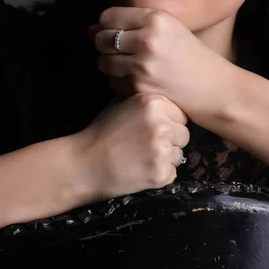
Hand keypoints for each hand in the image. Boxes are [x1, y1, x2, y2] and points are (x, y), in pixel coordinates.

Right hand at [73, 93, 189, 202]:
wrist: (84, 164)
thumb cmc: (101, 133)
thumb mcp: (120, 103)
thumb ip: (144, 98)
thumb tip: (163, 93)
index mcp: (153, 102)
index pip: (180, 114)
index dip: (168, 122)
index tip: (152, 129)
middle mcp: (162, 123)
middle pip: (184, 134)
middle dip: (170, 140)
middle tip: (147, 145)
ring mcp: (162, 149)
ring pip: (179, 154)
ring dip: (165, 158)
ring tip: (141, 158)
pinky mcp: (161, 172)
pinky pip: (172, 173)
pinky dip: (160, 175)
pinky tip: (141, 170)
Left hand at [87, 6, 234, 122]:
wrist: (215, 88)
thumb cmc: (192, 58)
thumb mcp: (169, 29)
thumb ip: (133, 25)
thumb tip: (91, 28)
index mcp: (156, 18)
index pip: (108, 16)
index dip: (106, 26)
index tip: (114, 33)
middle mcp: (148, 38)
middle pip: (102, 38)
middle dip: (104, 46)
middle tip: (120, 52)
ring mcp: (143, 64)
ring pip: (103, 61)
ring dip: (110, 65)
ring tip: (129, 67)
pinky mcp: (140, 87)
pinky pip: (113, 82)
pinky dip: (120, 83)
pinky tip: (137, 81)